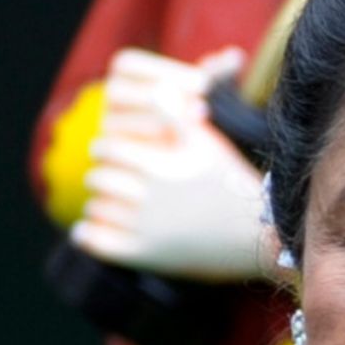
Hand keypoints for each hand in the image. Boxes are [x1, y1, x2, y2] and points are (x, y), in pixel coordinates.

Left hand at [71, 47, 266, 280]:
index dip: (107, 146)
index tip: (110, 148)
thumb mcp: (206, 143)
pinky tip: (88, 227)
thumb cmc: (230, 183)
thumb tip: (156, 89)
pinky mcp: (145, 254)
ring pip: (97, 208)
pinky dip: (87, 233)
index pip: (108, 148)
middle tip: (107, 173)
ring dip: (98, 201)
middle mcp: (147, 198)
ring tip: (107, 198)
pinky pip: (97, 243)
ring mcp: (144, 229)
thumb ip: (176, 115)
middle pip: (98, 178)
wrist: (257, 233)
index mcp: (157, 166)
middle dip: (102, 172)